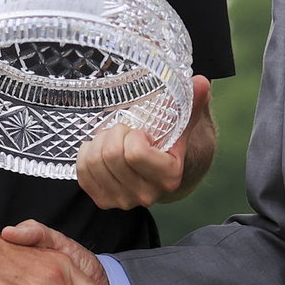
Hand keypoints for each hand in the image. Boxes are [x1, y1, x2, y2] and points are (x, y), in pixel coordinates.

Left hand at [78, 74, 212, 208]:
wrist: (161, 168)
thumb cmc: (169, 140)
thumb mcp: (182, 120)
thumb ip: (191, 101)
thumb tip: (201, 83)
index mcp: (169, 176)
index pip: (136, 153)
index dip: (133, 134)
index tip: (142, 132)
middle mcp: (147, 195)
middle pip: (112, 156)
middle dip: (115, 133)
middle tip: (125, 130)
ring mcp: (123, 201)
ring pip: (94, 162)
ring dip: (100, 142)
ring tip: (115, 139)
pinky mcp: (103, 201)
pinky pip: (82, 172)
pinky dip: (87, 154)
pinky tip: (102, 149)